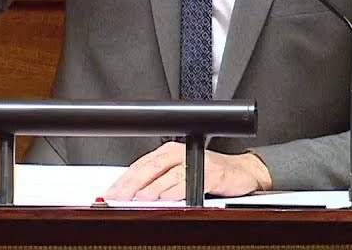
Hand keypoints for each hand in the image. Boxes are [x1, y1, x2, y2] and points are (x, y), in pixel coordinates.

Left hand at [104, 141, 271, 200]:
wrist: (241, 172)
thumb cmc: (208, 174)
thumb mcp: (178, 177)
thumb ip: (156, 184)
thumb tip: (131, 197)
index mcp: (168, 152)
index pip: (140, 165)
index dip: (123, 180)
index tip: (110, 193)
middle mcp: (179, 154)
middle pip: (150, 167)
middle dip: (131, 184)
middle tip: (117, 197)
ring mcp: (195, 163)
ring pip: (168, 175)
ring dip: (151, 188)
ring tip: (138, 198)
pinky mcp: (211, 174)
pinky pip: (190, 182)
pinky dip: (176, 191)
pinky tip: (165, 198)